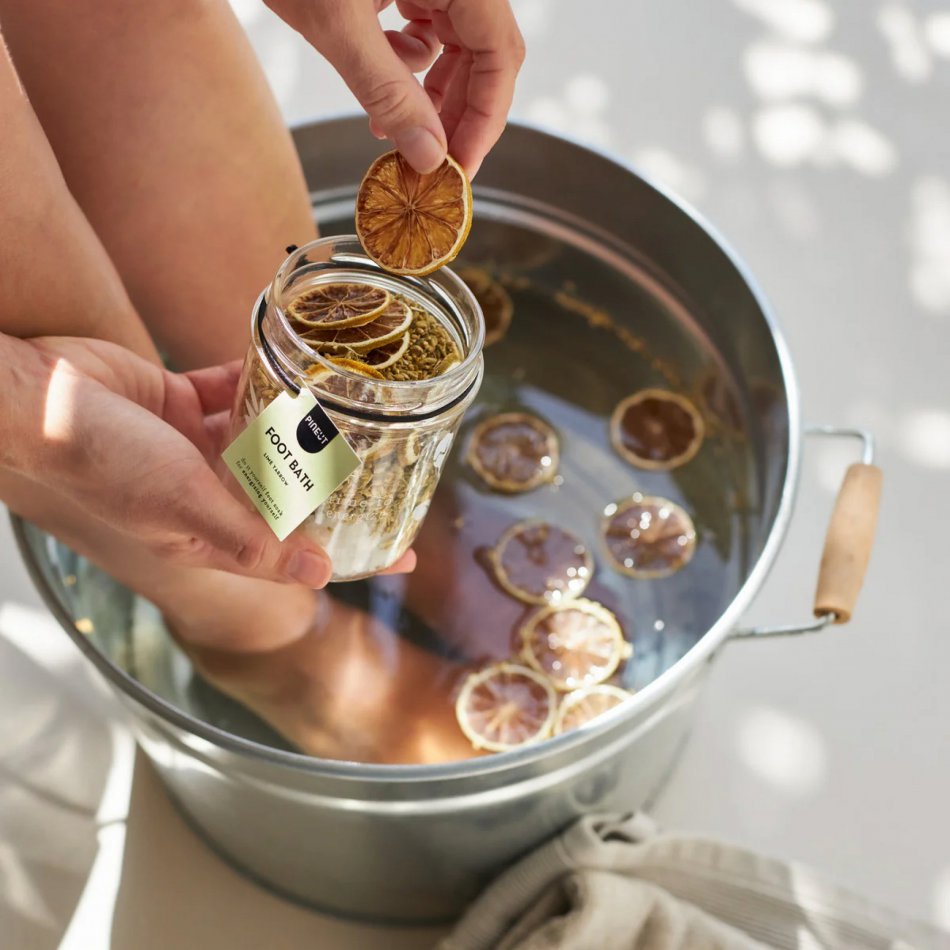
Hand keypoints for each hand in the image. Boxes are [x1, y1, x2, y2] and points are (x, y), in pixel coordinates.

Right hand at [8, 335, 413, 584]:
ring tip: (353, 406)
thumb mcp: (185, 508)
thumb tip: (319, 573)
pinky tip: (293, 367)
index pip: (296, 553)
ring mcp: (192, 447)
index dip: (351, 554)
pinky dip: (259, 380)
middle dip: (334, 481)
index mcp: (208, 533)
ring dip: (298, 422)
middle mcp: (206, 493)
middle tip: (393, 460)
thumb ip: (252, 539)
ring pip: (264, 437)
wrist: (31, 396)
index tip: (405, 549)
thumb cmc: (99, 461)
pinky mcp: (177, 401)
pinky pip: (233, 391)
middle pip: (288, 493)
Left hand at [264, 0, 524, 176]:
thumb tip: (429, 156)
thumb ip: (387, 92)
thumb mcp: (337, 22)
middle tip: (431, 162)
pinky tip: (377, 76)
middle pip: (482, 53)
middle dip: (456, 112)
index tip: (460, 166)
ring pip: (454, 45)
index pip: (500, 53)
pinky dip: (405, 63)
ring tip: (393, 127)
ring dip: (428, 93)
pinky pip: (426, 27)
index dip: (485, 118)